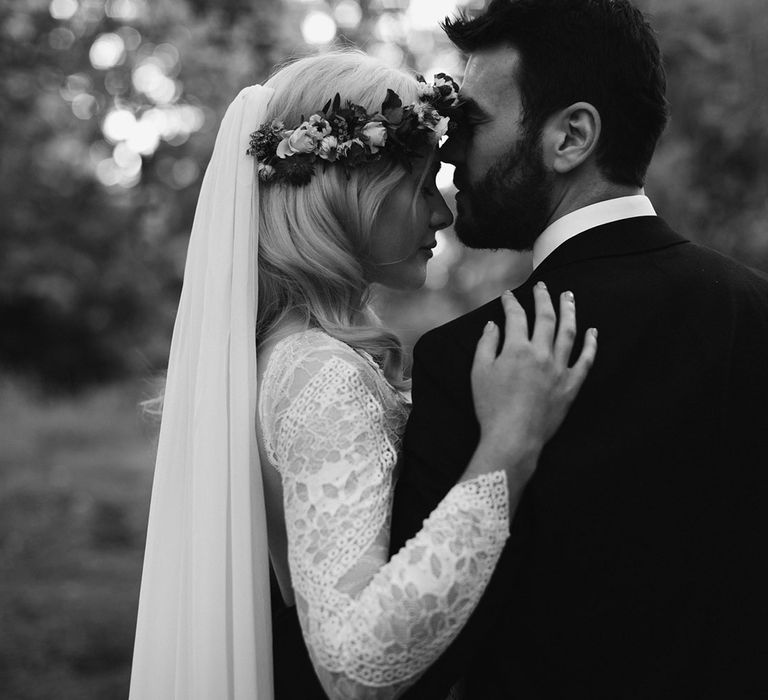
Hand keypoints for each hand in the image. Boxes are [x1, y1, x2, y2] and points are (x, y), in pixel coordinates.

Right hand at [471, 283, 596, 474]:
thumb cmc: (491, 407)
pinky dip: (591, 344)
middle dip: (543, 298)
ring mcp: (560, 369)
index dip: (511, 303)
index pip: (516, 316)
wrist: (513, 437)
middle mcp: (542, 354)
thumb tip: (493, 325)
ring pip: (569, 332)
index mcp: (517, 349)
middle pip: (546, 317)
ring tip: (569, 297)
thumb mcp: (479, 373)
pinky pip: (586, 360)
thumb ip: (486, 345)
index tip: (508, 296)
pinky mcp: (572, 385)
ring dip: (569, 311)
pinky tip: (593, 331)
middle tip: (542, 286)